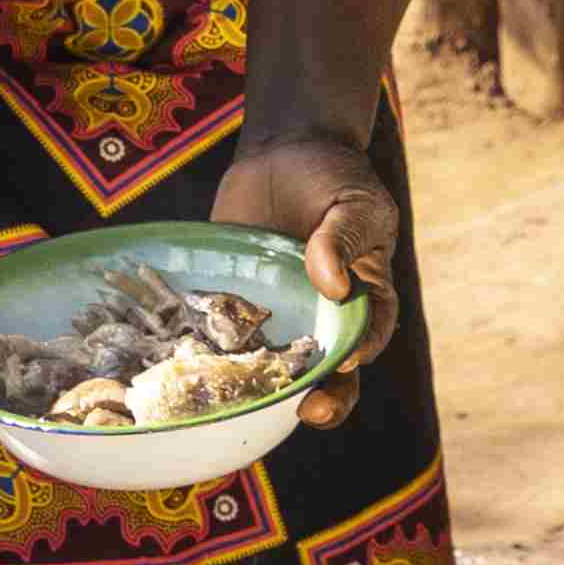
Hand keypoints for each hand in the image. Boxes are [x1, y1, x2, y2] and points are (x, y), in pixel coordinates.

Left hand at [217, 120, 409, 416]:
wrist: (282, 154)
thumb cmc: (332, 179)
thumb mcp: (353, 202)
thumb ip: (343, 238)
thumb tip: (333, 285)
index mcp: (364, 299)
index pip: (368, 337)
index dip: (359, 355)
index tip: (343, 361)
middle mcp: (322, 320)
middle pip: (330, 374)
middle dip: (324, 400)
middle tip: (308, 410)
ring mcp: (278, 319)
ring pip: (275, 369)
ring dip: (264, 391)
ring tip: (248, 404)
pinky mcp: (235, 308)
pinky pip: (228, 341)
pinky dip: (214, 359)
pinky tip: (195, 368)